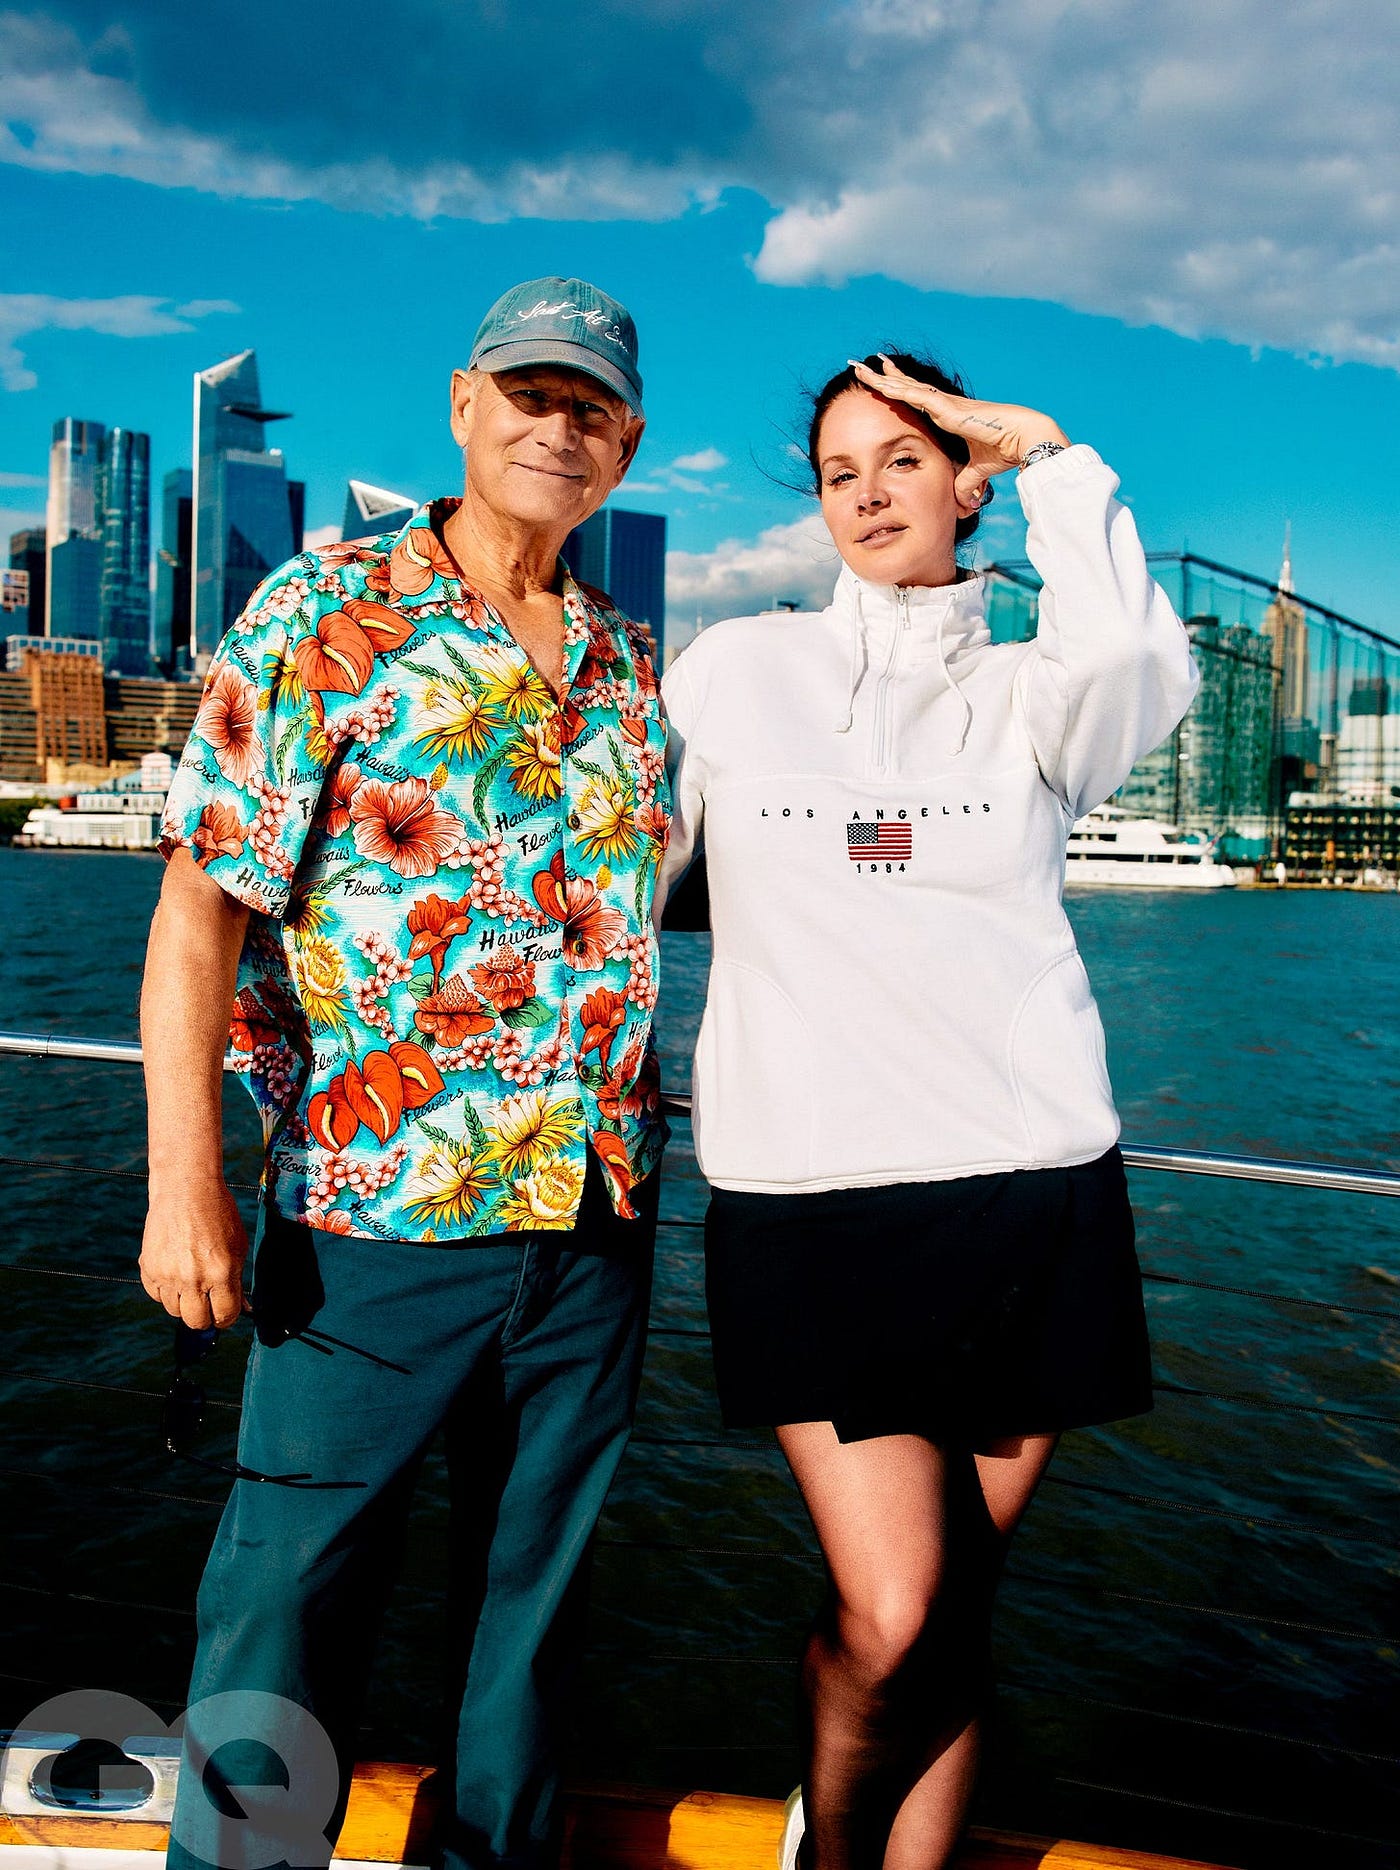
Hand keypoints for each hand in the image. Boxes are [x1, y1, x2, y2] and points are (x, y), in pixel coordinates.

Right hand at [140, 1183, 251, 1329]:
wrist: (185, 1190)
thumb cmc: (218, 1216)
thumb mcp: (238, 1246)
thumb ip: (237, 1280)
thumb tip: (240, 1309)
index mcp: (221, 1272)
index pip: (224, 1315)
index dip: (227, 1317)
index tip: (226, 1311)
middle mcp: (193, 1277)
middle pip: (197, 1321)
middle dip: (206, 1317)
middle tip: (209, 1304)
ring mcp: (168, 1274)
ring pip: (174, 1311)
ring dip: (185, 1302)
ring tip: (192, 1281)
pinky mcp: (148, 1268)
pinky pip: (156, 1295)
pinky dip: (165, 1290)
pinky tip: (175, 1272)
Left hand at [849, 356, 1069, 508]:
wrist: (1021, 439)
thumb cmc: (1004, 450)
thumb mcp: (976, 471)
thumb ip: (965, 482)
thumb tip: (961, 499)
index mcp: (948, 416)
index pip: (916, 401)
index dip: (899, 391)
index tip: (882, 383)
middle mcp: (943, 405)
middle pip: (906, 388)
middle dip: (884, 378)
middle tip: (862, 367)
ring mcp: (944, 404)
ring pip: (905, 387)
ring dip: (882, 378)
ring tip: (861, 368)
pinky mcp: (947, 408)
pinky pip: (916, 396)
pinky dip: (897, 388)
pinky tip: (881, 380)